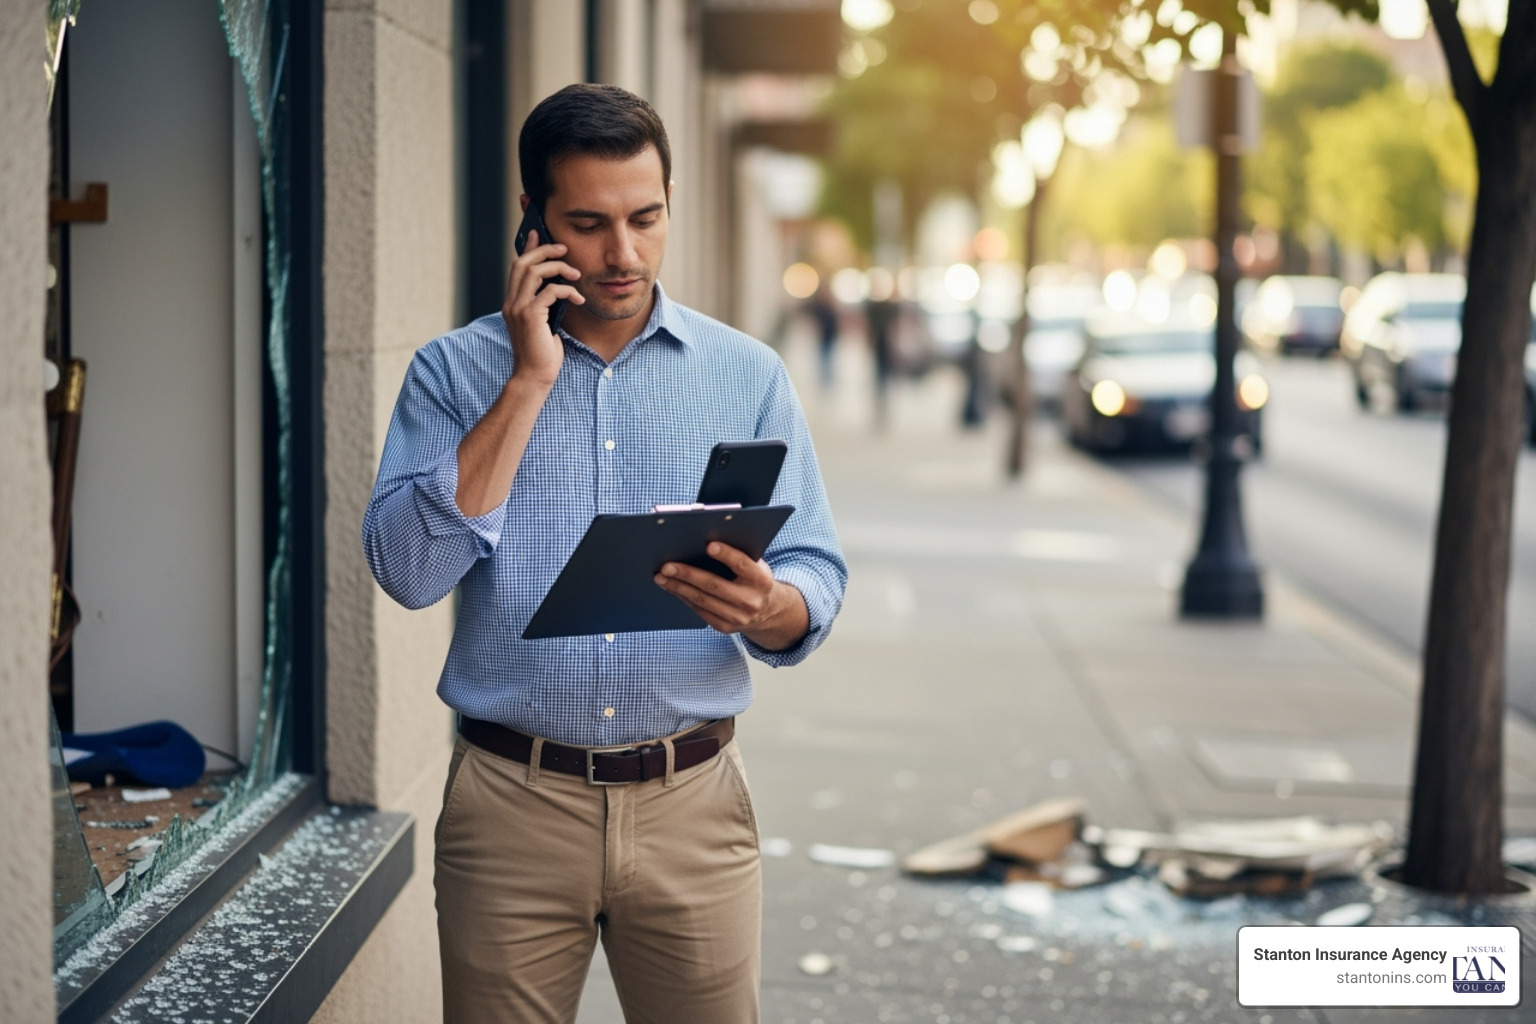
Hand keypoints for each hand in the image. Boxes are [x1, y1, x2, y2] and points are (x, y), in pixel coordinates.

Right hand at [502, 230, 583, 385]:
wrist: (534, 377)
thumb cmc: (542, 354)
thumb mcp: (544, 324)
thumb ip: (545, 306)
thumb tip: (557, 289)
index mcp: (512, 303)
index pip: (517, 267)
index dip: (528, 248)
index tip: (537, 233)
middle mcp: (511, 302)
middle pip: (523, 263)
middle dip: (545, 251)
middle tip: (564, 249)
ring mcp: (518, 308)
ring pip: (534, 272)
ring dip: (559, 267)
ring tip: (577, 274)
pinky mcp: (530, 316)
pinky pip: (551, 290)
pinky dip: (568, 290)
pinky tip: (579, 299)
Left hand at [655, 542, 808, 649]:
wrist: (767, 610)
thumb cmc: (753, 578)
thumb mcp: (754, 564)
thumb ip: (737, 553)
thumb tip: (704, 536)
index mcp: (760, 579)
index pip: (741, 564)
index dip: (726, 554)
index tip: (708, 545)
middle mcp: (750, 600)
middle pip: (713, 585)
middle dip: (687, 574)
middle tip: (667, 566)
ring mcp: (737, 617)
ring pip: (702, 600)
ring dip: (678, 587)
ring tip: (661, 577)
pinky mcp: (725, 627)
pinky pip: (700, 611)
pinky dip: (684, 598)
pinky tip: (673, 588)